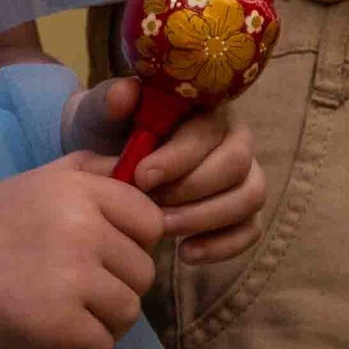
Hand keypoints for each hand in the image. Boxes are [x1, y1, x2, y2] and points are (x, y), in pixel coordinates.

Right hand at [0, 157, 162, 348]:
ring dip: (107, 328)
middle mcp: (83, 226)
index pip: (149, 221)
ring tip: (75, 328)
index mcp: (79, 190)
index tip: (106, 263)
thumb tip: (140, 174)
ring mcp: (73, 275)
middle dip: (119, 292)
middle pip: (143, 272)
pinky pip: (102, 346)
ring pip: (128, 312)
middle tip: (84, 302)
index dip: (136, 246)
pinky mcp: (59, 321)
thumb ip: (87, 172)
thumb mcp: (35, 182)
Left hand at [65, 79, 266, 263]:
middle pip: (237, 164)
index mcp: (203, 107)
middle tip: (151, 209)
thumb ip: (106, 102)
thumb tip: (125, 94)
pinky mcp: (242, 211)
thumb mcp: (97, 115)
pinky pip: (250, 230)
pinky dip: (222, 246)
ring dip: (207, 218)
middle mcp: (233, 138)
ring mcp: (243, 175)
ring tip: (163, 230)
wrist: (106, 165)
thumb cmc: (107, 133)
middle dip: (192, 190)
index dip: (178, 156)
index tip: (141, 177)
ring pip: (250, 196)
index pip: (206, 130)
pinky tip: (185, 254)